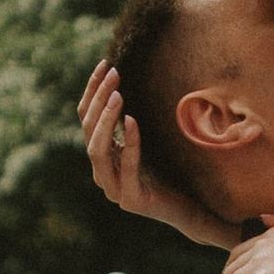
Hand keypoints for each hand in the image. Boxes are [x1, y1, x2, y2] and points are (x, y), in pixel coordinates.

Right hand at [78, 61, 233, 248]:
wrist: (186, 208)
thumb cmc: (167, 172)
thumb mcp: (144, 141)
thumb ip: (128, 122)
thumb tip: (124, 83)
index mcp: (101, 156)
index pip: (86, 118)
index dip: (92, 91)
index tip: (104, 64)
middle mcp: (101, 172)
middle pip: (88, 130)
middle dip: (99, 99)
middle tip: (113, 74)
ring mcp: (112, 188)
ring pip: (97, 149)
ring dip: (105, 120)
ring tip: (117, 96)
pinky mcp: (130, 199)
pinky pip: (126, 166)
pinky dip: (128, 142)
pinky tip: (132, 121)